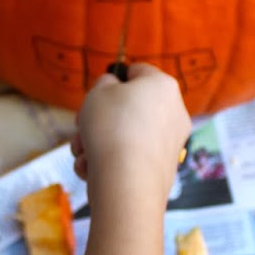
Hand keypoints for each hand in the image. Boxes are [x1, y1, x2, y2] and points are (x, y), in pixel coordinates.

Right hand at [70, 64, 190, 208]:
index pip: (137, 71)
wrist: (127, 183)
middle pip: (129, 108)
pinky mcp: (163, 169)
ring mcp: (171, 143)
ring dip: (97, 142)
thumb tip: (114, 90)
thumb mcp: (98, 92)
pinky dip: (109, 161)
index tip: (96, 95)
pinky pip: (131, 157)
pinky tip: (92, 169)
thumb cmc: (111, 127)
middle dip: (99, 119)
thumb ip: (105, 83)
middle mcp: (174, 112)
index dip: (112, 80)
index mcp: (163, 85)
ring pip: (125, 135)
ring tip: (82, 153)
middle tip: (80, 126)